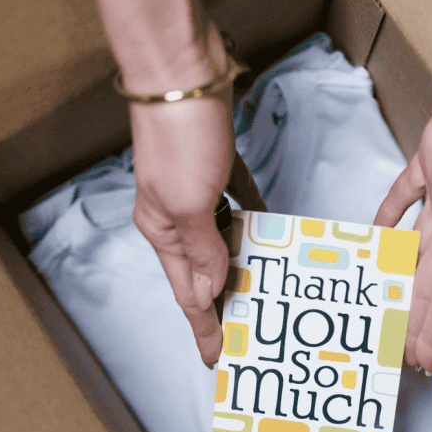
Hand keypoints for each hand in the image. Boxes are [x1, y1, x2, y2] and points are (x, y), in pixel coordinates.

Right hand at [128, 24, 265, 365]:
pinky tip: (268, 229)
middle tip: (248, 329)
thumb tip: (207, 293)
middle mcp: (176, 214)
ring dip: (242, 260)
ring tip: (265, 287)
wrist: (182, 73)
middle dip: (224, 301)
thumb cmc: (179, 137)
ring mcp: (196, 187)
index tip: (217, 358)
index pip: (186, 293)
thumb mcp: (190, 206)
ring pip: (223, 237)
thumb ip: (201, 252)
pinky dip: (252, 217)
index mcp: (163, 231)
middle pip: (204, 269)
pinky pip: (238, 200)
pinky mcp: (216, 163)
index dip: (203, 327)